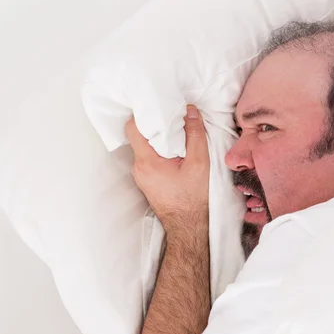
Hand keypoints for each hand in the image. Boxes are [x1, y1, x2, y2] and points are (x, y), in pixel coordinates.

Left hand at [125, 105, 209, 233]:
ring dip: (160, 139)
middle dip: (156, 124)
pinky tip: (177, 152)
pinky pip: (151, 159)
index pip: (133, 128)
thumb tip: (190, 112)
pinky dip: (162, 151)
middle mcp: (139, 168)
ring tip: (178, 134)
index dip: (144, 114)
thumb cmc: (194, 199)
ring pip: (146, 148)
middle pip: (140, 136)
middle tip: (174, 117)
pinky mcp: (148, 181)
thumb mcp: (200, 163)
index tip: (160, 107)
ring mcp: (142, 176)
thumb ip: (195, 135)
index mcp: (147, 162)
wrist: (189, 227)